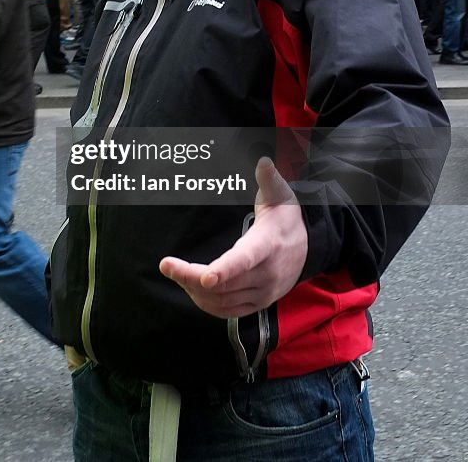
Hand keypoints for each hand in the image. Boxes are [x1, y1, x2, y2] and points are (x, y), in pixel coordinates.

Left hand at [158, 157, 307, 318]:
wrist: (308, 247)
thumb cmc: (286, 217)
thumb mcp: (281, 195)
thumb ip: (269, 180)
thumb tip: (263, 161)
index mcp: (268, 246)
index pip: (245, 261)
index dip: (225, 270)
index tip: (204, 276)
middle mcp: (267, 275)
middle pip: (225, 284)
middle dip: (191, 276)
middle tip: (166, 264)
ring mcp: (263, 293)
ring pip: (223, 300)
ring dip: (194, 289)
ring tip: (174, 271)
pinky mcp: (258, 304)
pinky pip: (228, 311)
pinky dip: (206, 303)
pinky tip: (190, 288)